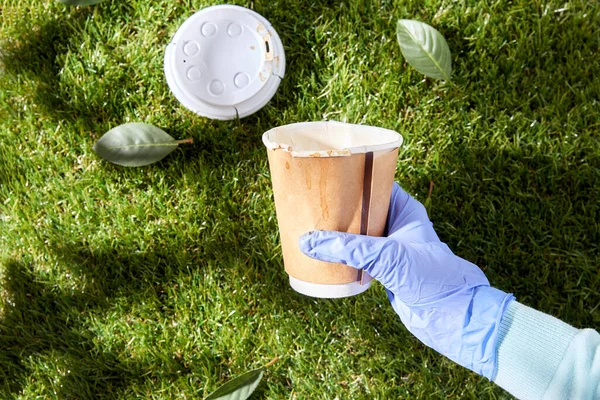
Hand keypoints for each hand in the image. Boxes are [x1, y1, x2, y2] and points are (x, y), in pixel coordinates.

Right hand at [299, 182, 513, 378]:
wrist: (450, 315)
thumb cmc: (431, 277)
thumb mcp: (387, 257)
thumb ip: (349, 249)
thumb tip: (310, 241)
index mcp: (405, 209)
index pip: (375, 184)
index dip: (352, 179)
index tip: (327, 176)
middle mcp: (397, 224)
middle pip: (362, 209)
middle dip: (340, 208)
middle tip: (313, 203)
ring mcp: (390, 246)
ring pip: (358, 233)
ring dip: (339, 233)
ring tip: (312, 225)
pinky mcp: (384, 268)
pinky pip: (358, 254)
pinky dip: (343, 254)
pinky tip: (324, 253)